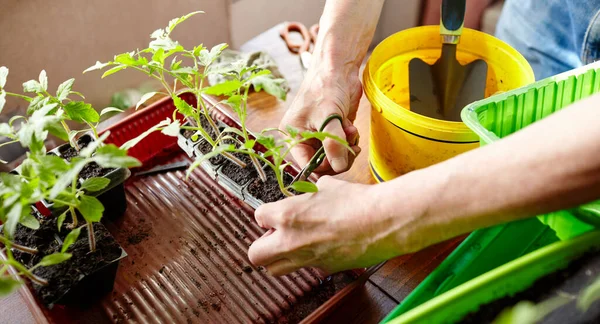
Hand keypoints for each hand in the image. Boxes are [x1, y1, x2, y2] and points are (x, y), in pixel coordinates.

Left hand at [248, 176, 404, 275]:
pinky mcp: (324, 269)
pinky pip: (306, 269)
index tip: (276, 214)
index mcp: (287, 215)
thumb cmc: (357, 201)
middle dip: (263, 244)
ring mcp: (307, 259)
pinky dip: (309, 261)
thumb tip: (309, 194)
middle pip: (255, 254)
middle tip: (276, 236)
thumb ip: (309, 194)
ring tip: (295, 245)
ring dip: (279, 258)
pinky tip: (324, 247)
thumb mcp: (326, 186)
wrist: (382, 220)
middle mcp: (291, 241)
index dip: (268, 215)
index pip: (258, 217)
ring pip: (275, 270)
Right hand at [280, 65, 361, 173]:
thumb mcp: (328, 118)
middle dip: (339, 156)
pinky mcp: (334, 130)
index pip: (307, 165)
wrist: (338, 69)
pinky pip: (343, 146)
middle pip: (323, 163)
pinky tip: (351, 126)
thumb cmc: (324, 88)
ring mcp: (320, 134)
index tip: (339, 161)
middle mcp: (305, 138)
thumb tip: (339, 167)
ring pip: (335, 155)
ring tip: (351, 131)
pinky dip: (350, 139)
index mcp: (294, 136)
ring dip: (347, 146)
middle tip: (351, 147)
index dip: (324, 167)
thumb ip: (334, 144)